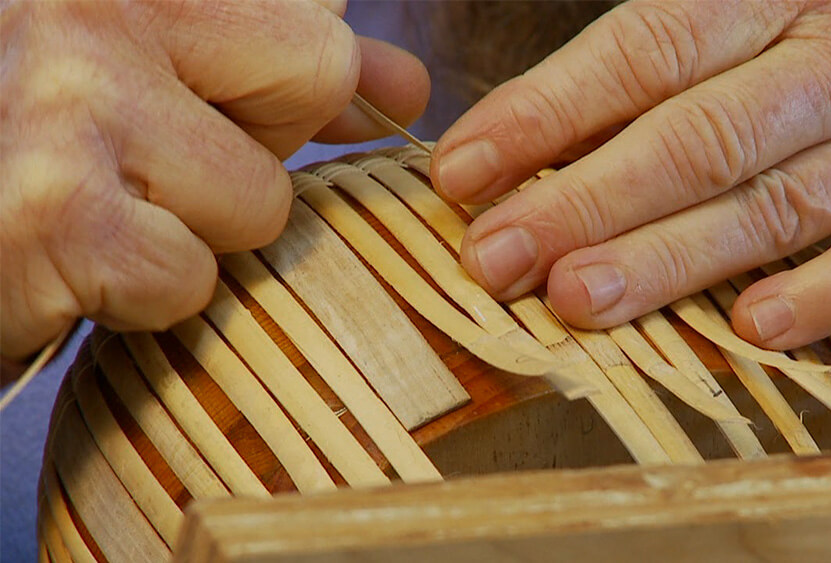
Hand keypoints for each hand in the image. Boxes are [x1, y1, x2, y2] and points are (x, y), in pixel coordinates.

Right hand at [1, 0, 429, 358]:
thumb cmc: (37, 156)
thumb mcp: (158, 86)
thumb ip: (286, 75)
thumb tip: (409, 89)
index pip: (311, 24)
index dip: (281, 94)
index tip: (212, 118)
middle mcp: (88, 2)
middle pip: (314, 73)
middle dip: (249, 151)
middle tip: (141, 169)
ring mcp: (69, 99)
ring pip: (259, 200)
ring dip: (192, 235)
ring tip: (93, 217)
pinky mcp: (56, 214)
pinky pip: (190, 278)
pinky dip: (141, 297)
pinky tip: (65, 266)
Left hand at [431, 0, 830, 349]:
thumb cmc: (821, 55)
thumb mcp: (737, 38)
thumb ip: (631, 92)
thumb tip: (504, 162)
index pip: (645, 49)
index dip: (547, 112)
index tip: (462, 172)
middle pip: (698, 134)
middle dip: (586, 202)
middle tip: (496, 258)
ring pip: (774, 203)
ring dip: (669, 258)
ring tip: (577, 299)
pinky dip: (830, 294)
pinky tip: (755, 329)